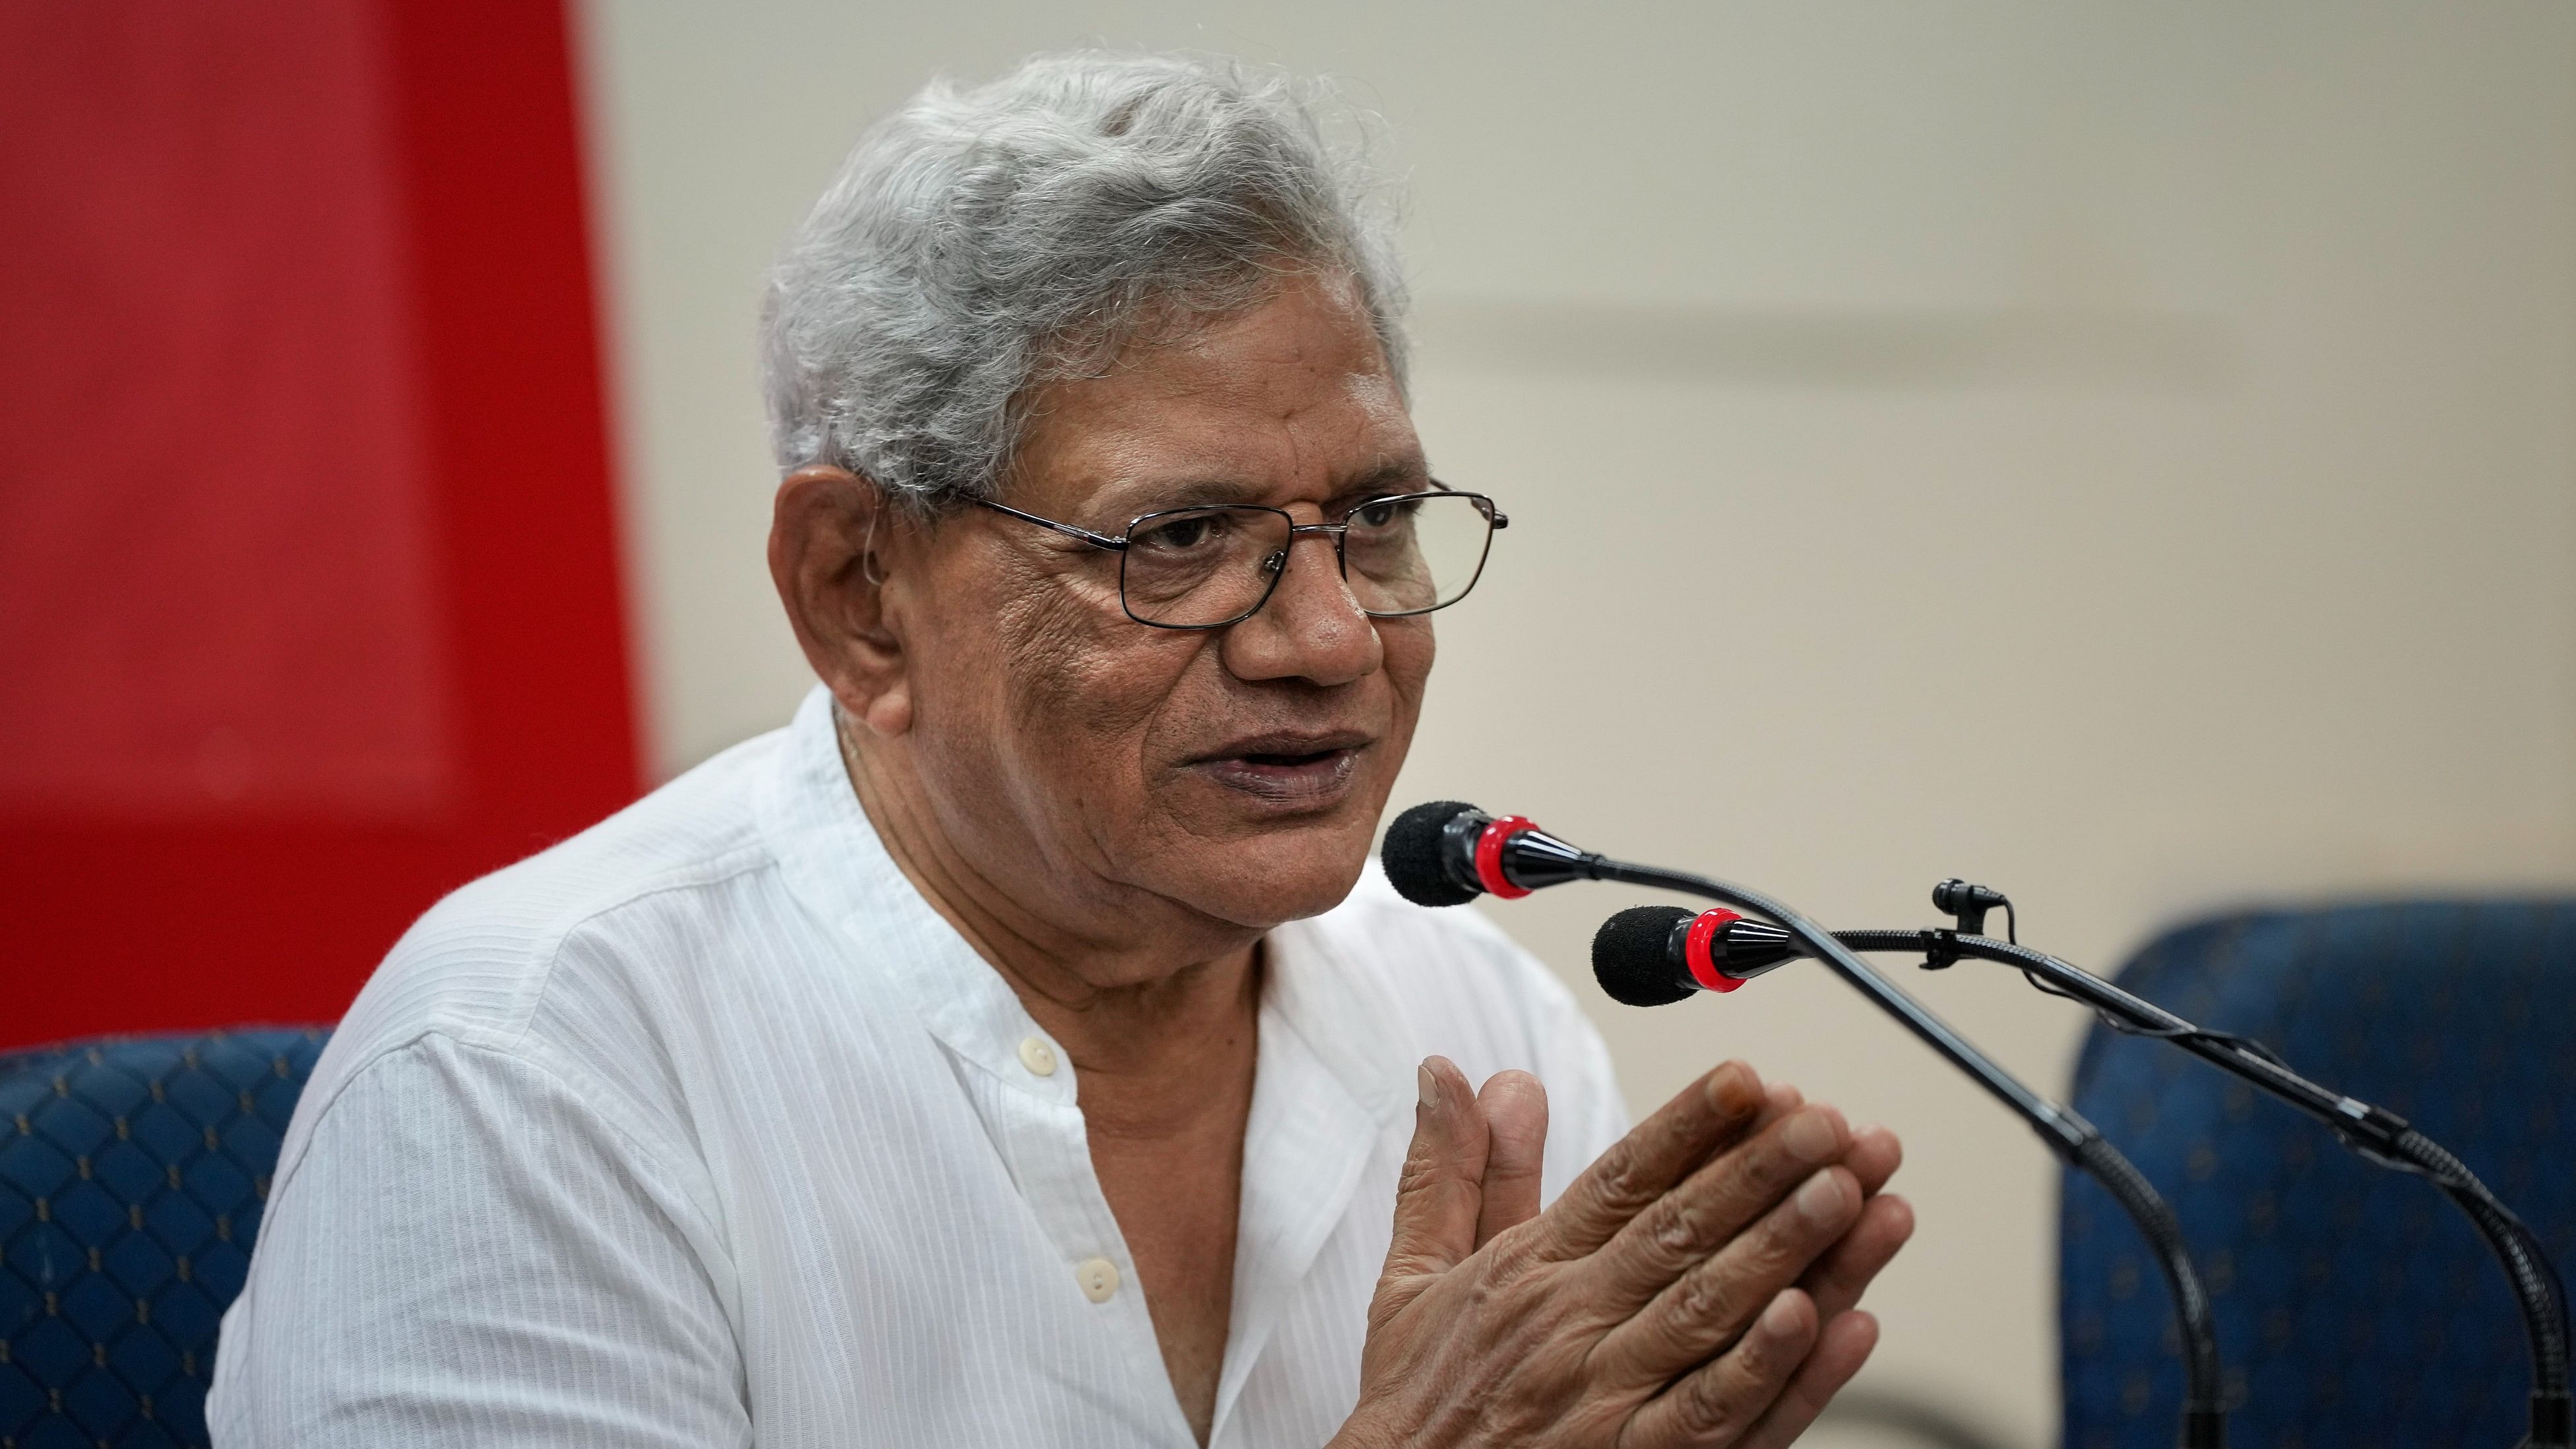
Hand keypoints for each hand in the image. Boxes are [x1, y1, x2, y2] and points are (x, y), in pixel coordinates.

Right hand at [1333, 1058, 1912, 1448]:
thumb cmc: (1420, 1399)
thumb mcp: (1412, 1274)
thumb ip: (1450, 1171)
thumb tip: (1453, 1075)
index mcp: (1530, 1272)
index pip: (1620, 1182)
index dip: (1686, 1127)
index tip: (1744, 1079)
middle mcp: (1574, 1327)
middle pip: (1680, 1235)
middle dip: (1759, 1173)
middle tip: (1826, 1123)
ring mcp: (1613, 1402)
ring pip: (1714, 1316)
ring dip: (1789, 1252)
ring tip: (1853, 1195)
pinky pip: (1724, 1416)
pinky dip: (1783, 1372)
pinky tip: (1840, 1324)